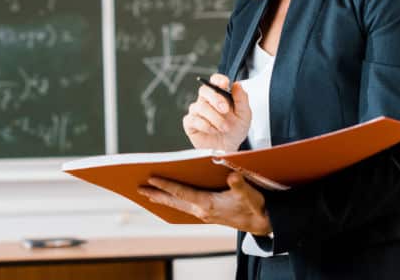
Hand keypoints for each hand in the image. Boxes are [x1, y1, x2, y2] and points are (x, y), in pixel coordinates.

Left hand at [137, 173, 271, 234]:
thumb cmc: (255, 207)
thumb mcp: (250, 195)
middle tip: (138, 187)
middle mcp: (202, 211)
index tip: (151, 178)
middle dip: (155, 194)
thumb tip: (231, 177)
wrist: (262, 224)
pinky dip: (172, 201)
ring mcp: (203, 213)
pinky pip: (184, 207)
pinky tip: (167, 198)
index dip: (166, 185)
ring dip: (161, 199)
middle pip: (174, 202)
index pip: (182, 193)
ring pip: (177, 205)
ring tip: (146, 193)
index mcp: (209, 205)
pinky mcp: (206, 213)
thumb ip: (240, 186)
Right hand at [183, 74, 251, 151]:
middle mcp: (206, 101)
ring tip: (225, 127)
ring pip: (200, 107)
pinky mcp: (190, 123)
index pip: (215, 80)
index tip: (224, 84)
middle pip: (204, 90)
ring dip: (215, 118)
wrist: (229, 149)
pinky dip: (205, 125)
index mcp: (219, 95)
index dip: (218, 80)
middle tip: (225, 110)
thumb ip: (242, 99)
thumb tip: (237, 85)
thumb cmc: (235, 130)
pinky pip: (193, 119)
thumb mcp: (244, 115)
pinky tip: (213, 131)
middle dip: (215, 98)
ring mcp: (197, 112)